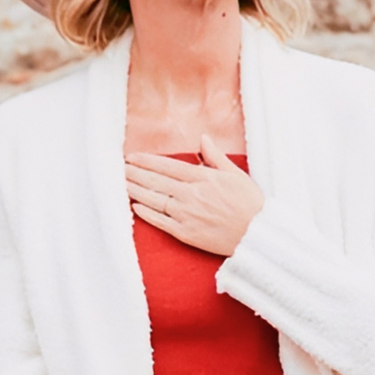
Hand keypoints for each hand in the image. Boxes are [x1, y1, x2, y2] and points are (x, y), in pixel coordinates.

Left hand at [125, 134, 263, 255]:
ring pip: (155, 200)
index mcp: (203, 178)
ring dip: (136, 191)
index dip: (146, 162)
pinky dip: (147, 214)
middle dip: (134, 174)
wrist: (258, 235)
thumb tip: (202, 139)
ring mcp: (187, 215)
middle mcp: (192, 195)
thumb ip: (215, 157)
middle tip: (116, 169)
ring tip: (120, 184)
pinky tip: (135, 207)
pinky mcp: (187, 233)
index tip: (131, 158)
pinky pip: (162, 222)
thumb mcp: (236, 174)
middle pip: (156, 182)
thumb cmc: (250, 204)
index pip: (167, 166)